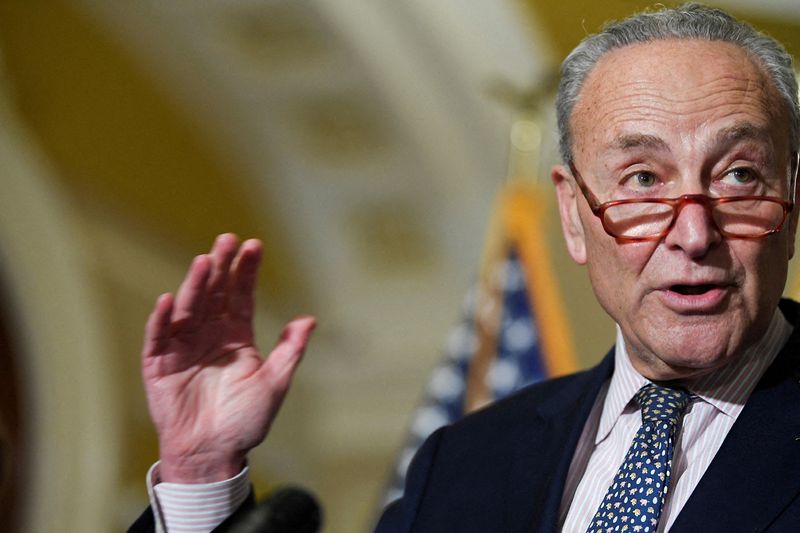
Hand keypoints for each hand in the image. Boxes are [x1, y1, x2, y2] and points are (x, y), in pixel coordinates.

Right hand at [141, 233, 315, 482]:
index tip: (254, 244)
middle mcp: (209, 336)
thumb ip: (290, 351)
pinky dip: (161, 321)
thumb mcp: (274, 383)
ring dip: (195, 285)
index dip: (246, 271)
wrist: (214, 454)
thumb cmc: (246, 422)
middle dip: (221, 267)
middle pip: (214, 294)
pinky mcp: (159, 366)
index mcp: (237, 337)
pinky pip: (159, 339)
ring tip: (204, 262)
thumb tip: (310, 318)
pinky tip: (168, 301)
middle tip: (227, 239)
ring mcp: (183, 348)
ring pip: (188, 309)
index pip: (241, 296)